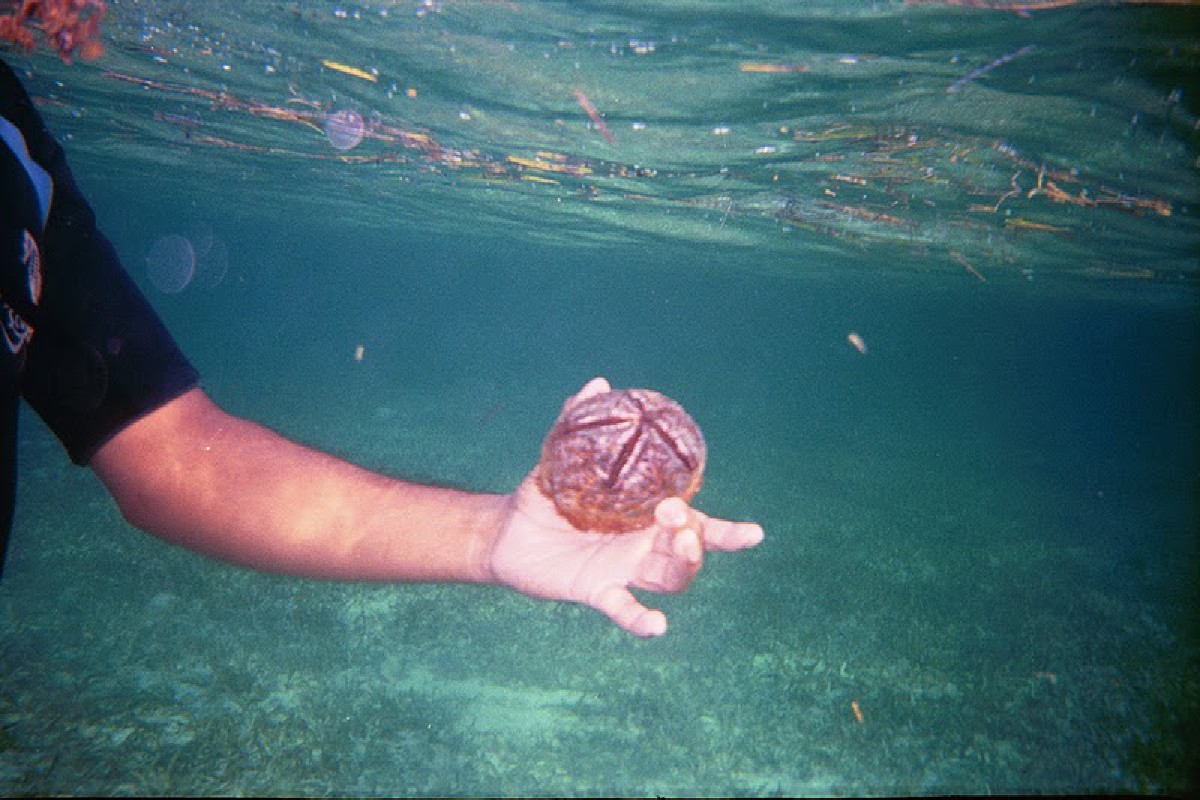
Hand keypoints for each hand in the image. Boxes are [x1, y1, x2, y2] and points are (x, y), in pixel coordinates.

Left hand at [487, 378, 763, 636]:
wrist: (505, 531)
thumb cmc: (544, 495)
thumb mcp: (561, 455)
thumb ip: (579, 420)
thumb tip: (598, 384)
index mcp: (647, 519)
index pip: (697, 526)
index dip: (728, 534)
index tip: (755, 534)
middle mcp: (643, 548)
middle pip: (690, 552)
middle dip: (697, 536)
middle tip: (677, 514)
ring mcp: (623, 571)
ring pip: (670, 578)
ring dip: (683, 563)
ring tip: (681, 542)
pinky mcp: (596, 589)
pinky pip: (624, 608)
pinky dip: (642, 620)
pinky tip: (658, 626)